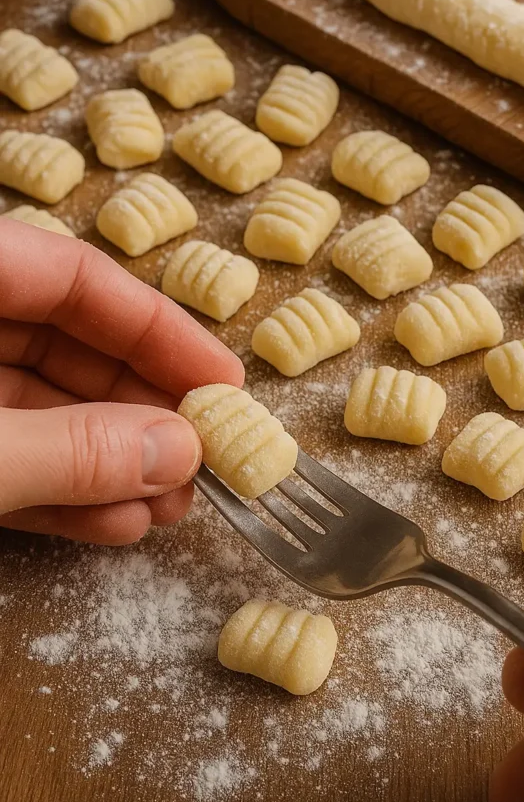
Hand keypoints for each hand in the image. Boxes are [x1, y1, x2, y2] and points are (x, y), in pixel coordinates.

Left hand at [0, 222, 243, 544]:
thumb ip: (67, 448)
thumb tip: (177, 453)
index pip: (75, 277)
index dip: (158, 328)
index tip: (224, 382)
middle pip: (65, 345)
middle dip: (139, 410)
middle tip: (203, 459)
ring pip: (37, 409)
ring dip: (107, 462)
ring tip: (168, 507)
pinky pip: (4, 458)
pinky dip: (54, 490)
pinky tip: (112, 524)